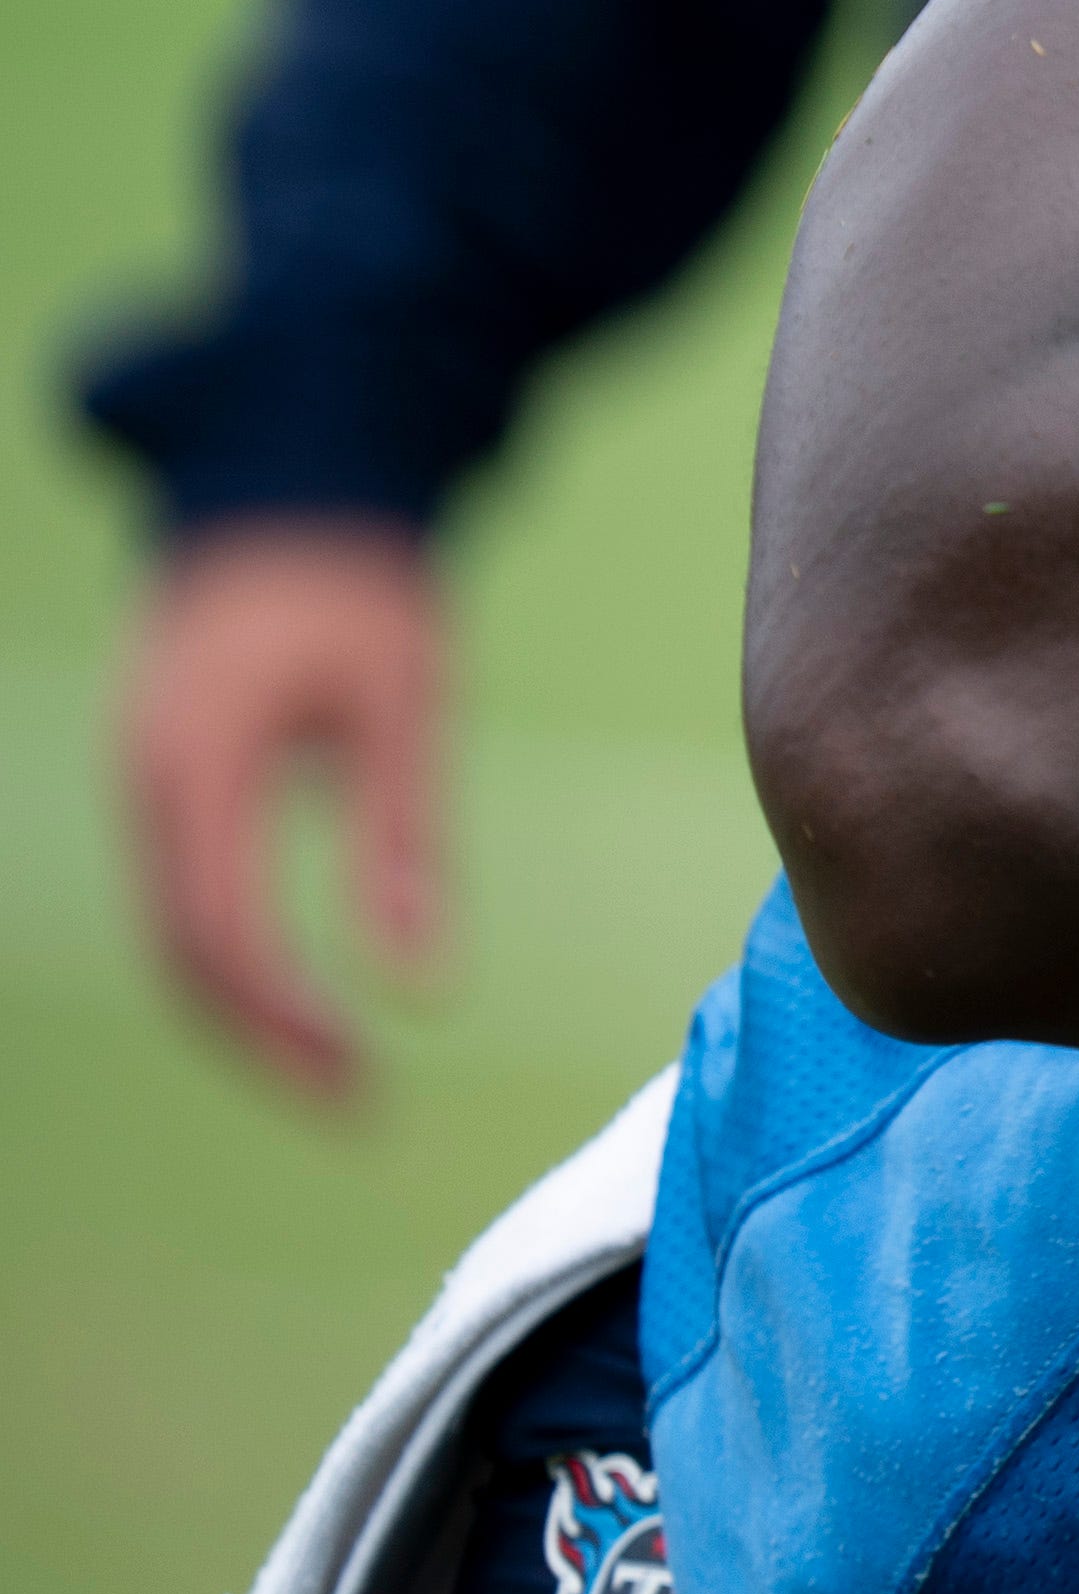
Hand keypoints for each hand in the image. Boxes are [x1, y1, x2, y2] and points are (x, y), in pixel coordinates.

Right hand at [121, 517, 449, 1097]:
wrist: (285, 487)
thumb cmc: (360, 585)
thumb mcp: (404, 704)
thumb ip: (403, 841)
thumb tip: (423, 987)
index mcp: (201, 759)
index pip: (223, 929)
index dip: (284, 1019)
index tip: (357, 1080)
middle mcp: (147, 780)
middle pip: (183, 950)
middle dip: (262, 1037)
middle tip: (354, 1106)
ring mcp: (140, 779)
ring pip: (171, 931)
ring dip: (243, 1009)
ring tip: (336, 1073)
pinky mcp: (159, 777)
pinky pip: (177, 892)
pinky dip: (228, 956)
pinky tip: (297, 996)